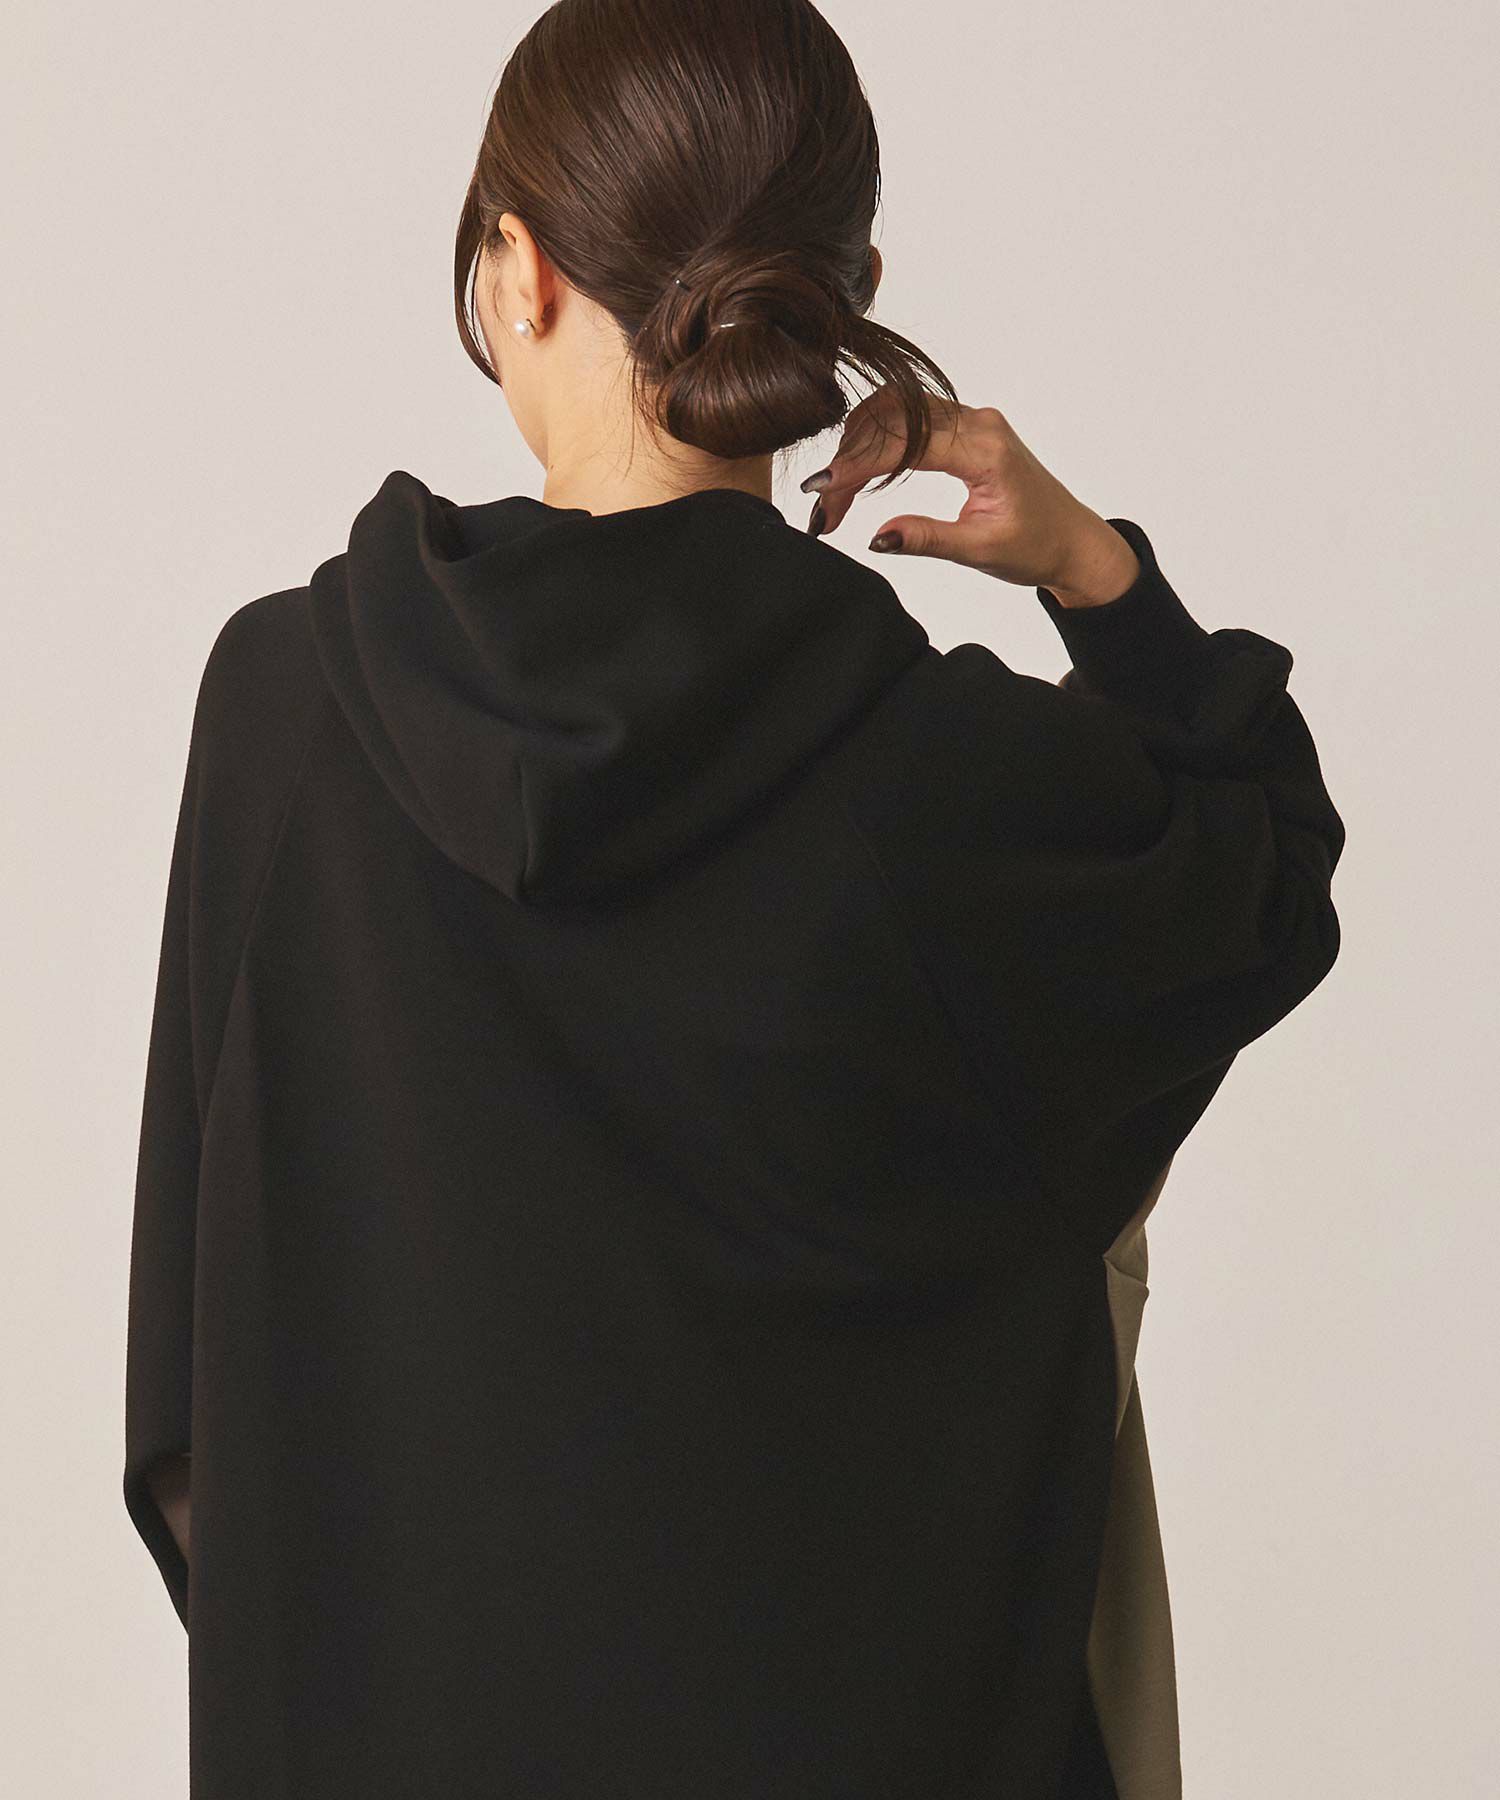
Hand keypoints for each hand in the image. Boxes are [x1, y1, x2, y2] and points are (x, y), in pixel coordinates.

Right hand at [800, 388, 1139, 604]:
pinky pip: (909, 418)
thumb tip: (877, 536)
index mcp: (984, 449)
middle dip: (849, 458)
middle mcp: (977, 422)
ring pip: (895, 411)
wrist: (1073, 540)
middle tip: (822, 505)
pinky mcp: (964, 427)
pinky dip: (877, 438)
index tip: (822, 492)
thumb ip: (927, 539)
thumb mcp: (980, 551)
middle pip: (892, 419)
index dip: (856, 465)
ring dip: (858, 444)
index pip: (903, 444)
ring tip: (836, 493)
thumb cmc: (1037, 546)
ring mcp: (971, 420)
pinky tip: (859, 472)